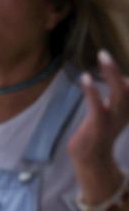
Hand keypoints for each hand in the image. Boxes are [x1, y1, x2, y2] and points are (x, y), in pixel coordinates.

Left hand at [70, 50, 127, 176]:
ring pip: (118, 92)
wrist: (90, 159)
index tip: (120, 67)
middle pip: (128, 87)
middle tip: (105, 51)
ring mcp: (113, 118)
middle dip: (118, 69)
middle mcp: (125, 111)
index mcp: (128, 107)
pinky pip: (97, 105)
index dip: (128, 78)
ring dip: (111, 73)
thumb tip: (122, 80)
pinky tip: (86, 77)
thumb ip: (118, 97)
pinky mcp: (99, 124)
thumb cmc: (98, 132)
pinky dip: (92, 91)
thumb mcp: (111, 112)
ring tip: (103, 56)